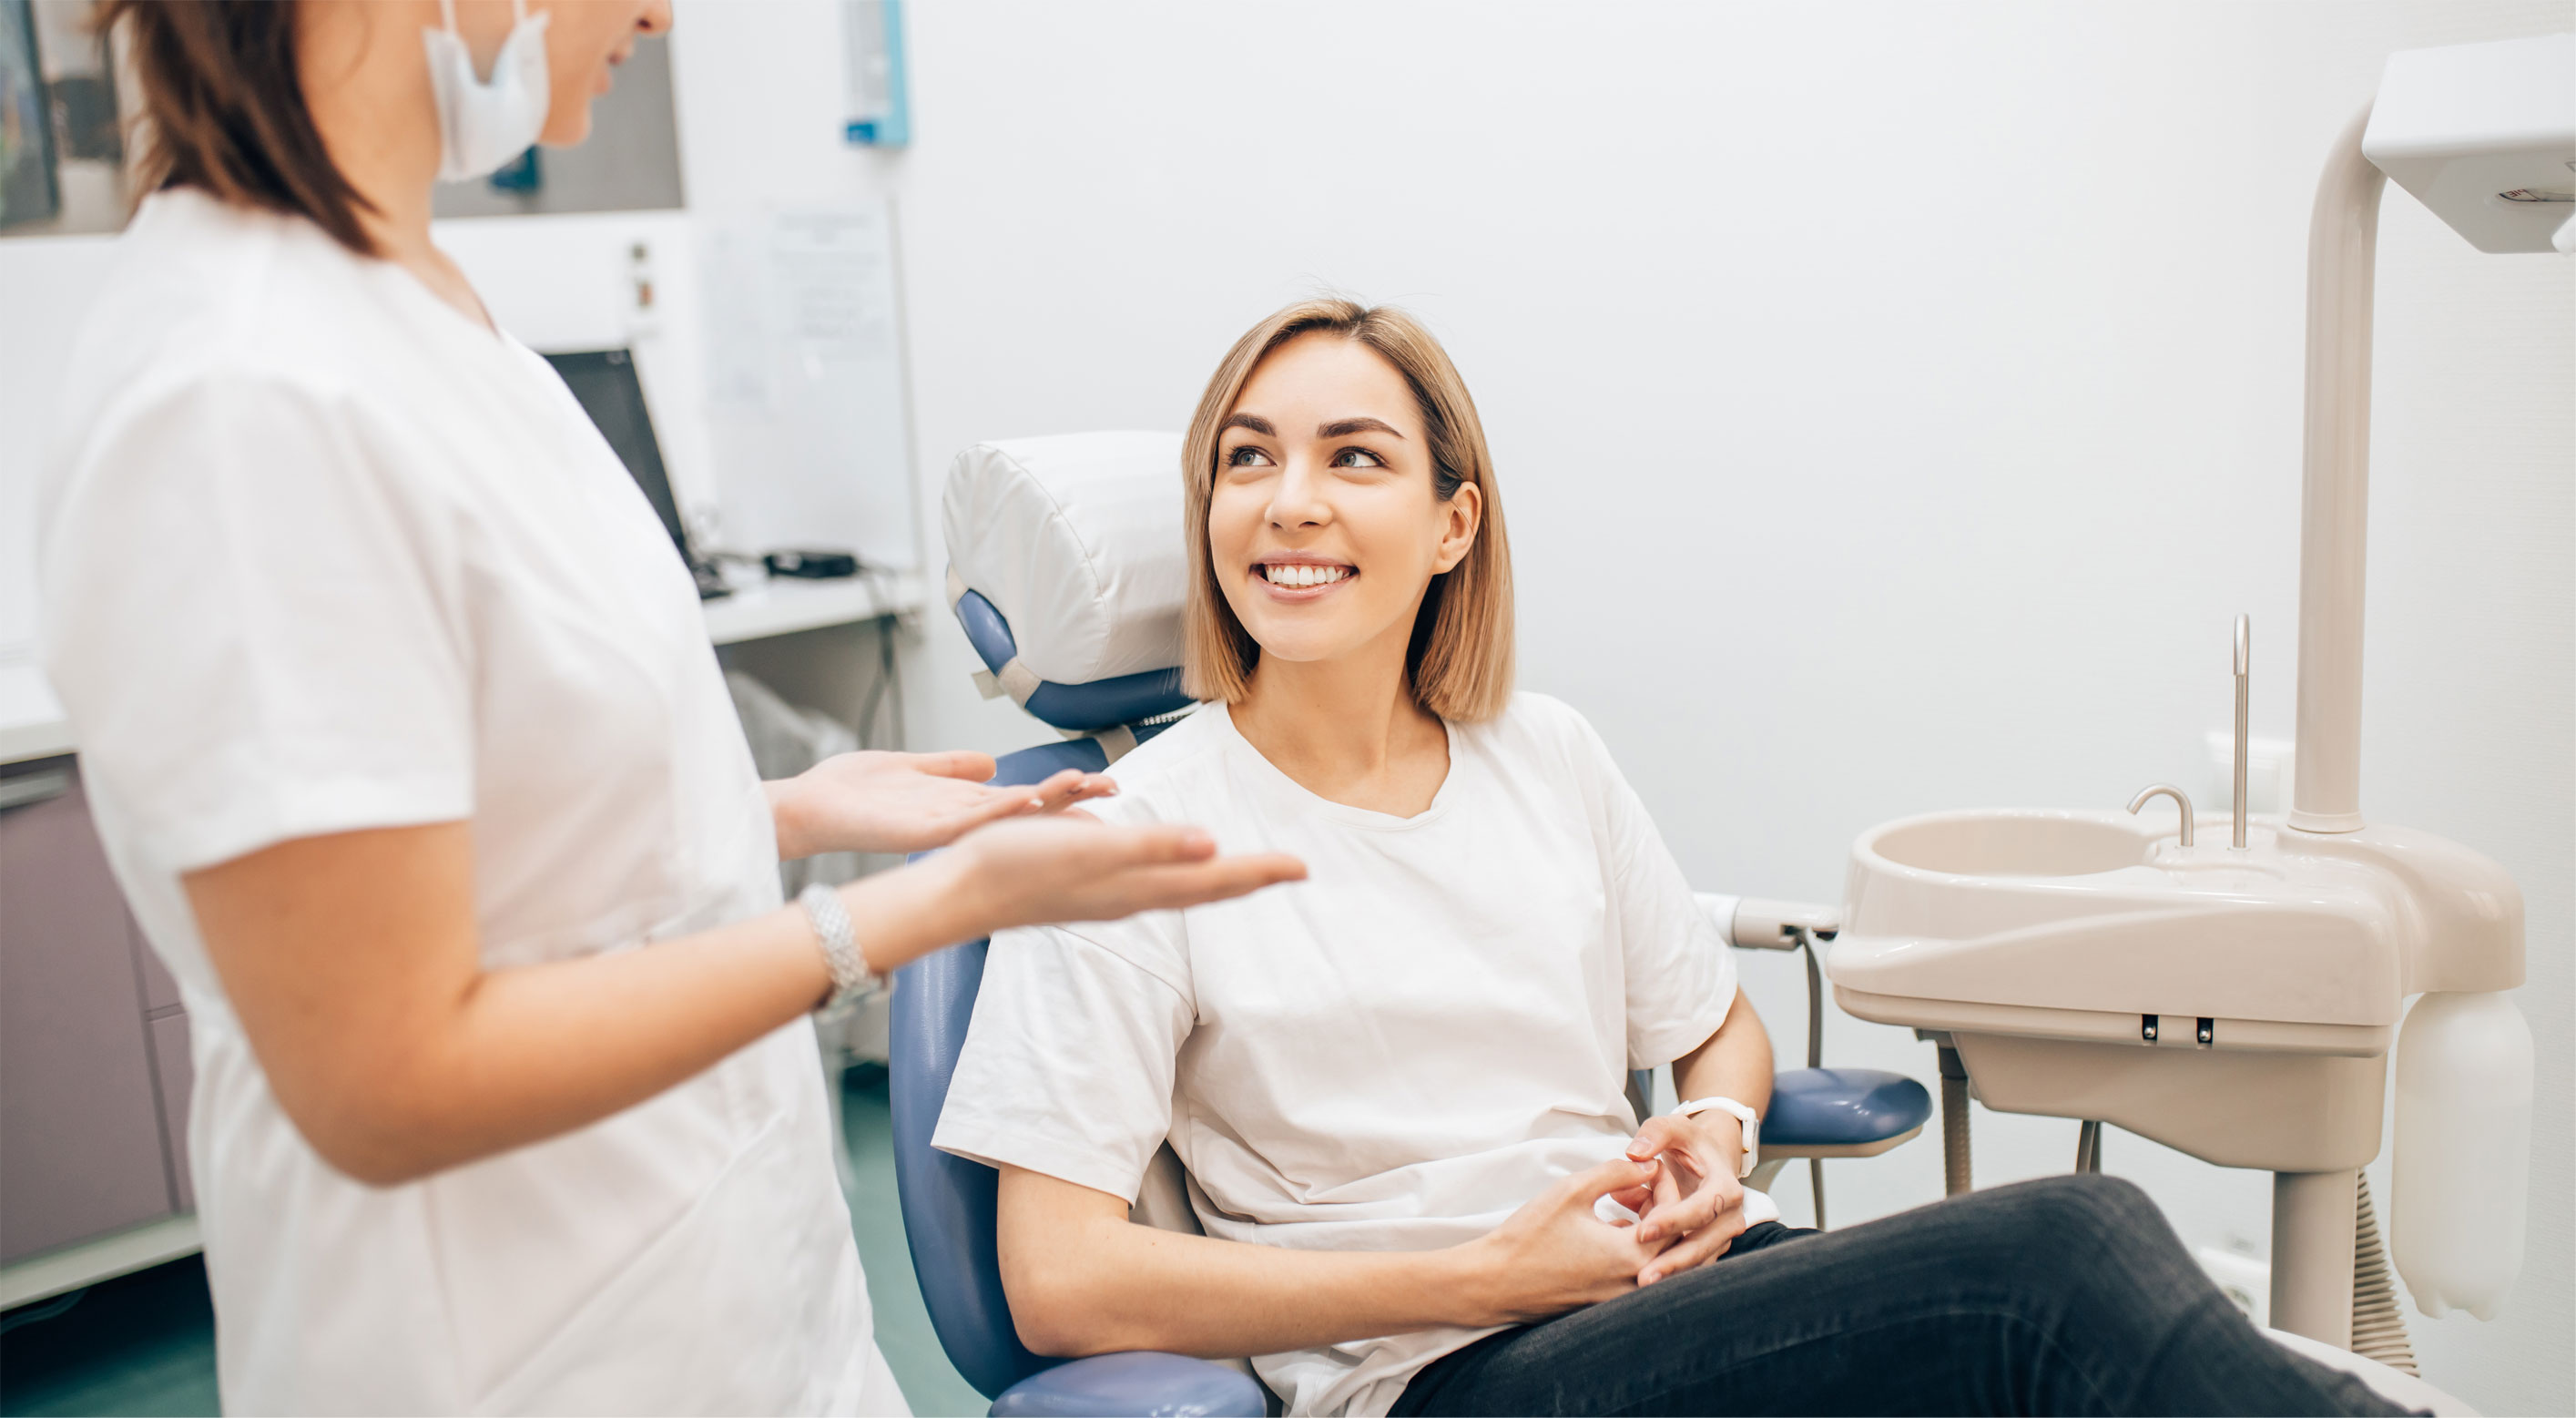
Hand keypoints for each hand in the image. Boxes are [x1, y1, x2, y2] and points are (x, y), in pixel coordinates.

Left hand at [768, 750, 1114, 858]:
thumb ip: (951, 766)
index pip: (1024, 798)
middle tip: (1111, 790)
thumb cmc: (851, 791)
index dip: (1062, 791)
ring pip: (1004, 817)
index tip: (1100, 783)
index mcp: (960, 805)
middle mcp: (958, 821)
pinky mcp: (919, 834)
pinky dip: (996, 811)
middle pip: (1026, 812)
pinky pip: (965, 822)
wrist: (808, 807)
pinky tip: (1024, 799)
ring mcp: (942, 830)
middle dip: (1068, 801)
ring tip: (1081, 788)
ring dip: (1043, 804)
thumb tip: (990, 761)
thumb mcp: (912, 766)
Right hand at [944, 815, 1306, 934]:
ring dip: (1216, 878)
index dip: (1260, 873)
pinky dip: (1175, 873)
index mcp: (1138, 887)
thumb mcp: (1088, 849)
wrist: (959, 893)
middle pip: (1205, 889)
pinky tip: (1168, 867)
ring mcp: (1108, 896)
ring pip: (1179, 888)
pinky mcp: (1086, 888)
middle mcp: (1131, 896)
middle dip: (1249, 878)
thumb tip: (1211, 846)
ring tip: (1244, 870)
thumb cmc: (1016, 867)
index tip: (1303, 868)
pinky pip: (1149, 882)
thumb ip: (1150, 847)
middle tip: (1290, 870)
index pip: (1215, 881)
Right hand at [1456, 1156, 1674, 1326]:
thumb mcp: (1573, 1190)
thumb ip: (1616, 1173)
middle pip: (1672, 1241)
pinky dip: (1635, 1248)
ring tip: (1625, 1203)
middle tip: (1639, 1184)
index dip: (1667, 1186)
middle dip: (1662, 1207)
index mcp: (1630, 1256)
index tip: (1650, 1168)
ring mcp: (1620, 1299)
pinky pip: (1639, 1274)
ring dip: (1650, 1228)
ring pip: (1658, 1260)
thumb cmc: (1529, 1236)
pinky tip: (1611, 1228)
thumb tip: (1649, 1167)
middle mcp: (1633, 1284)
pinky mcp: (1607, 1304)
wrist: (1494, 1282)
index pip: (1675, 1217)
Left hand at [1625, 1112, 1749, 1284]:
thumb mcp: (1675, 1127)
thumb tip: (1636, 1153)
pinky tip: (1641, 1284)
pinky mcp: (1708, 1248)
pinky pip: (1691, 1265)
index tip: (1643, 1232)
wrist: (1707, 1159)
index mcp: (1726, 1187)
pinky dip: (1670, 1273)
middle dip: (1674, 1262)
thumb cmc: (1690, 1144)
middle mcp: (1730, 1217)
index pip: (1702, 1209)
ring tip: (1641, 1286)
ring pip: (1698, 1261)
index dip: (1674, 1221)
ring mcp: (1721, 1236)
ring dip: (1672, 1275)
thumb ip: (1656, 1133)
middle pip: (1704, 1245)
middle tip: (1642, 1277)